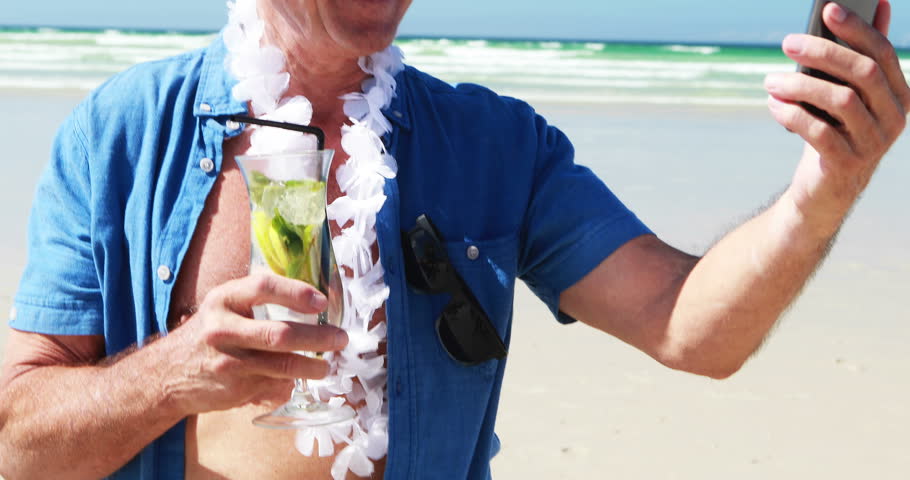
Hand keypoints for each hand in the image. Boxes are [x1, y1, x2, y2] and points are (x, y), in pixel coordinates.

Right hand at [161, 273, 347, 413]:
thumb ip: (257, 294)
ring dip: (313, 366)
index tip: (322, 301)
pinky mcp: (236, 388)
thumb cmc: (208, 333)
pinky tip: (300, 379)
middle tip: (340, 338)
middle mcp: (223, 329)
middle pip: (279, 334)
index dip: (296, 292)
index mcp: (223, 299)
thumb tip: (309, 290)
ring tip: (327, 365)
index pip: (262, 287)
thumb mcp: (223, 305)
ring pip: (283, 365)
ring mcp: (229, 362)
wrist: (168, 374)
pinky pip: (275, 385)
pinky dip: (292, 382)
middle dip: (318, 337)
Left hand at [763, 1, 909, 235]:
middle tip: (787, 43)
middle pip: (862, 73)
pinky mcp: (847, 164)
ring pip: (840, 100)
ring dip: (799, 85)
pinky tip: (773, 104)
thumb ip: (860, 56)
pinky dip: (792, 113)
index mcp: (899, 95)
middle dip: (823, 52)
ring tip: (770, 80)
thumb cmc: (835, 132)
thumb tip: (877, 4)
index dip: (857, 28)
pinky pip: (819, 132)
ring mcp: (873, 143)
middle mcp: (894, 118)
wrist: (824, 189)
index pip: (882, 54)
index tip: (828, 9)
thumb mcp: (848, 95)